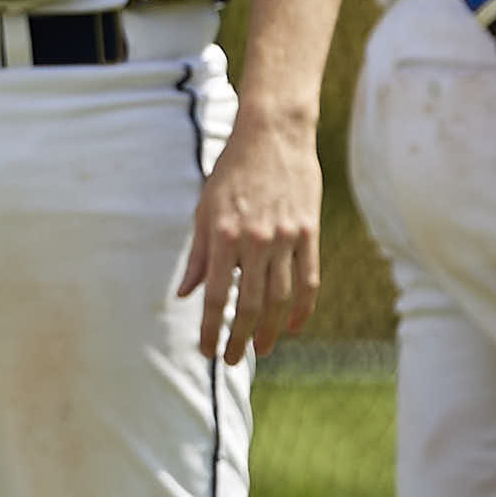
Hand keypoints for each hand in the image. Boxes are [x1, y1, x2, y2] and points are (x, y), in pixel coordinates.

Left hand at [180, 105, 322, 363]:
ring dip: (271, 330)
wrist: (272, 136)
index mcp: (223, 237)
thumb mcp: (203, 210)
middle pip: (251, 305)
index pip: (216, 296)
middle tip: (232, 359)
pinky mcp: (309, 233)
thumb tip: (186, 294)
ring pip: (282, 298)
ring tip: (261, 350)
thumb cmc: (230, 173)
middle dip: (240, 337)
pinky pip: (309, 280)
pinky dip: (303, 308)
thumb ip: (197, 255)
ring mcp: (286, 239)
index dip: (211, 328)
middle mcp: (256, 242)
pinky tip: (294, 326)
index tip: (207, 350)